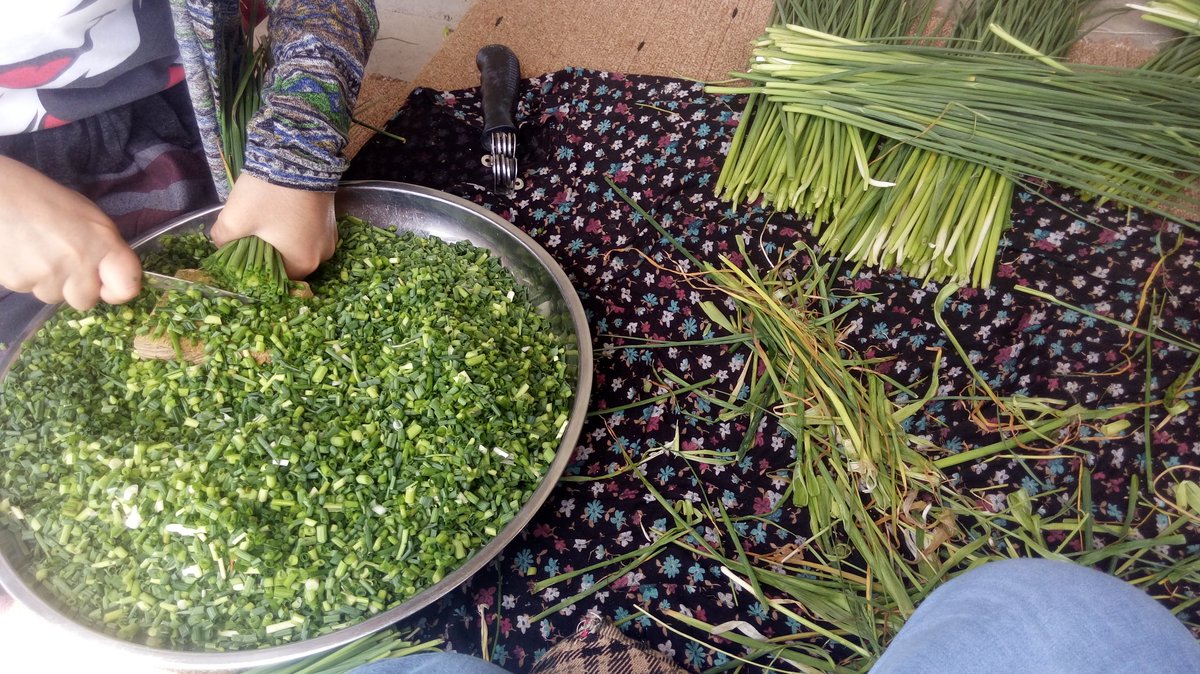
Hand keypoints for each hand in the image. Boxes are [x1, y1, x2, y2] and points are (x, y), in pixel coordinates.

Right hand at [0, 156, 141, 310]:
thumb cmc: (44, 199)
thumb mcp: (87, 216)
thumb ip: (104, 249)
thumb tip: (109, 276)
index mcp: (104, 243)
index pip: (127, 287)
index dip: (118, 290)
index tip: (107, 284)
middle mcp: (80, 262)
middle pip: (86, 300)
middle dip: (76, 287)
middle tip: (63, 261)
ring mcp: (48, 275)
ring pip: (54, 296)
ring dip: (49, 281)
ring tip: (37, 250)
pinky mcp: (19, 281)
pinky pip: (29, 290)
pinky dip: (26, 276)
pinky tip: (21, 252)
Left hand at [211, 174, 337, 278]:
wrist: (299, 155)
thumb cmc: (267, 195)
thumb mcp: (234, 219)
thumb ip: (221, 241)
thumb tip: (221, 245)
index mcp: (303, 263)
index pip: (274, 278)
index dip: (254, 268)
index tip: (240, 252)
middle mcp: (322, 255)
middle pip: (288, 262)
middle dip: (268, 252)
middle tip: (250, 234)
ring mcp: (330, 236)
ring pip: (299, 246)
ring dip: (282, 239)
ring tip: (265, 221)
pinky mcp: (331, 219)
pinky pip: (308, 232)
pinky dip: (295, 227)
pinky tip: (281, 212)